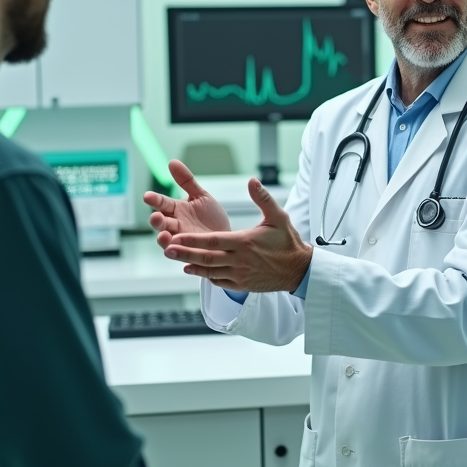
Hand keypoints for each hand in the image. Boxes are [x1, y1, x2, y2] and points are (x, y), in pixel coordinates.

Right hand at [143, 160, 230, 249]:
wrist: (228, 238)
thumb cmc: (211, 217)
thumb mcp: (201, 196)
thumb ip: (186, 181)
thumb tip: (172, 161)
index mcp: (176, 210)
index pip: (162, 203)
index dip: (155, 200)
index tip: (148, 196)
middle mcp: (175, 226)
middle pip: (161, 223)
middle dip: (156, 221)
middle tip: (156, 217)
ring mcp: (181, 242)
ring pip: (167, 241)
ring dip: (163, 239)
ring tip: (164, 236)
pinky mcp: (189, 255)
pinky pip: (181, 255)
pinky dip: (177, 254)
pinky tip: (176, 251)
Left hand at [164, 178, 312, 293]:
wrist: (298, 269)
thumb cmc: (288, 242)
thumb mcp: (278, 216)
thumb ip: (262, 198)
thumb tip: (252, 181)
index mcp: (245, 242)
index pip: (213, 241)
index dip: (193, 239)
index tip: (177, 235)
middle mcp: (240, 260)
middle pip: (206, 257)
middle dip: (185, 252)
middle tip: (167, 248)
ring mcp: (240, 274)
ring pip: (210, 271)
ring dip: (192, 265)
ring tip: (176, 259)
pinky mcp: (242, 284)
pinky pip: (219, 281)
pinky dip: (205, 276)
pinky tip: (195, 269)